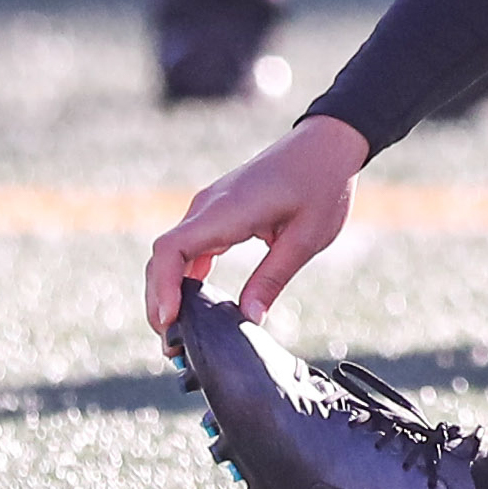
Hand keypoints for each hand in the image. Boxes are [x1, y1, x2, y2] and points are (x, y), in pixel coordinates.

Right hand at [144, 115, 369, 338]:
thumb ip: (273, 278)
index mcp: (226, 211)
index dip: (163, 288)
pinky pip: (190, 248)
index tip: (167, 322)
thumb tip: (250, 320)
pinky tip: (195, 305)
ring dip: (170, 292)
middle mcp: (207, 207)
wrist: (327, 144)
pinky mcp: (217, 213)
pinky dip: (186, 277)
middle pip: (164, 258)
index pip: (171, 250)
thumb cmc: (322, 185)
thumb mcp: (306, 238)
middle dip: (160, 301)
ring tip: (178, 332)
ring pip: (172, 254)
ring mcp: (209, 209)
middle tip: (171, 344)